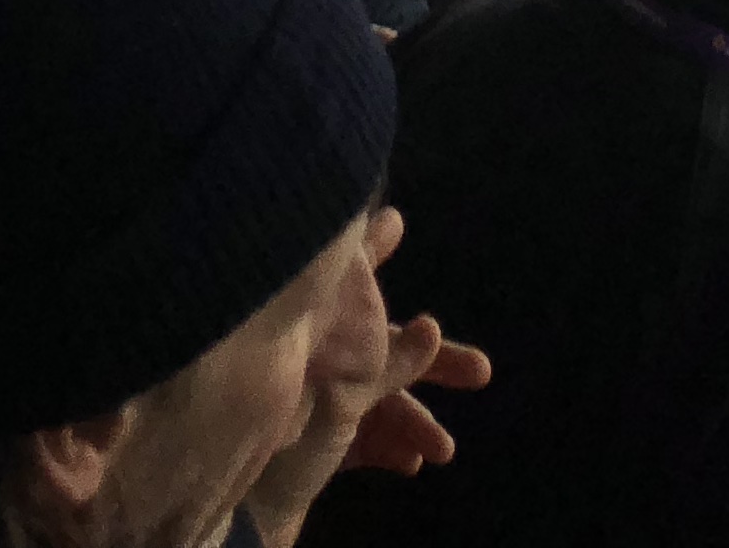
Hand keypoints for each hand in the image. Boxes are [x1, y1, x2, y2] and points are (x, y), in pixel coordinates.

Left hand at [244, 211, 492, 544]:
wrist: (245, 505)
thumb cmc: (291, 433)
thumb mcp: (346, 388)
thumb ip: (389, 355)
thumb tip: (424, 310)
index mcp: (318, 332)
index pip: (347, 279)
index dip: (370, 248)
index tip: (395, 222)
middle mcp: (314, 359)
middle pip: (382, 348)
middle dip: (434, 362)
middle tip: (483, 372)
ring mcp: (312, 402)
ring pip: (377, 400)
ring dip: (414, 420)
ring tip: (442, 450)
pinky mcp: (312, 443)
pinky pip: (359, 439)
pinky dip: (386, 446)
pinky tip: (410, 464)